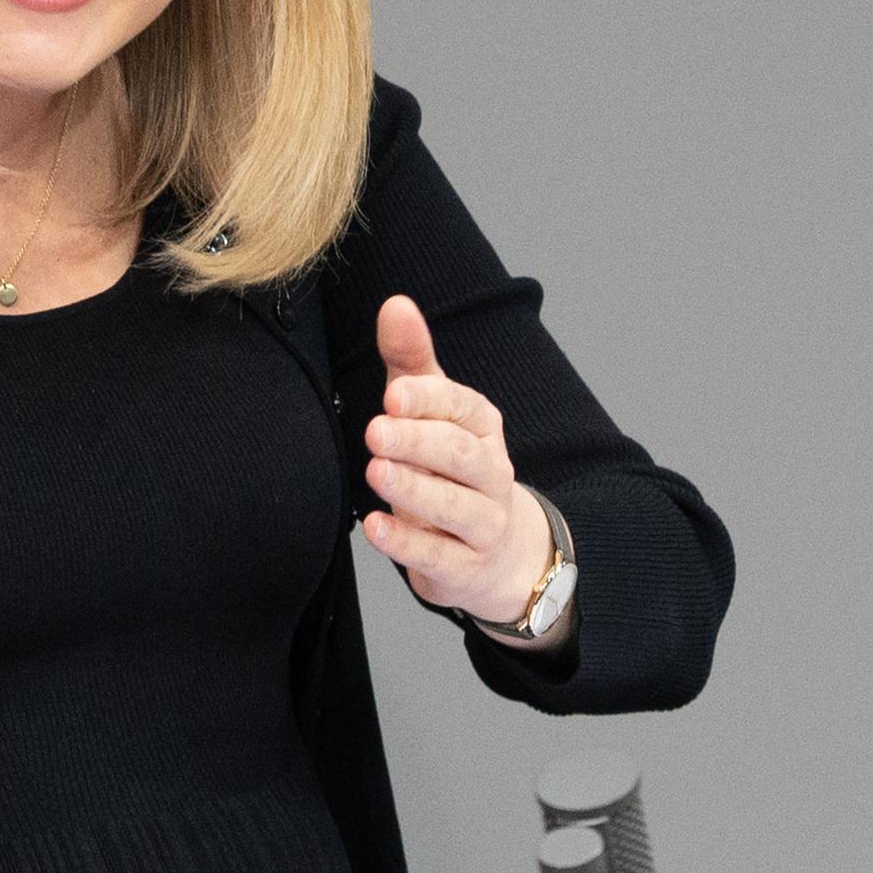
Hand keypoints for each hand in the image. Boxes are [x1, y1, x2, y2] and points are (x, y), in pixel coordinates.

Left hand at [360, 294, 554, 626]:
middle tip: (376, 431)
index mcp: (482, 428)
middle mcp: (490, 473)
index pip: (462, 408)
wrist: (497, 554)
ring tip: (376, 473)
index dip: (429, 401)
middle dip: (418, 441)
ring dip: (414, 489)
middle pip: (460, 455)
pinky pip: (439, 555)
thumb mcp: (431, 411)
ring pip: (455, 506)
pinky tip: (376, 528)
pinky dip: (407, 543)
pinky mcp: (465, 568)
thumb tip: (396, 305)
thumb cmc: (449, 468)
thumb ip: (411, 360)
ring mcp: (483, 524)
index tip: (394, 393)